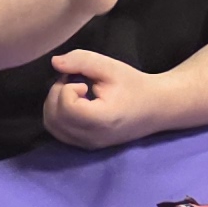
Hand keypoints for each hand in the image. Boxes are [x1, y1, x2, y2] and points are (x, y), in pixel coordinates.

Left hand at [39, 49, 167, 148]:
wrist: (155, 108)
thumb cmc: (134, 85)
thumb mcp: (110, 67)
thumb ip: (81, 60)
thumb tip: (55, 62)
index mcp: (102, 119)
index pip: (66, 107)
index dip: (67, 89)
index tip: (83, 82)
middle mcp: (92, 137)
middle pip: (54, 118)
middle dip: (56, 94)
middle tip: (73, 82)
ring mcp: (89, 145)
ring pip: (52, 127)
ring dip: (55, 105)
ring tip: (73, 93)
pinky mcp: (86, 146)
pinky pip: (60, 133)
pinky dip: (59, 116)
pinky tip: (74, 104)